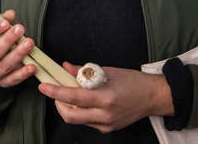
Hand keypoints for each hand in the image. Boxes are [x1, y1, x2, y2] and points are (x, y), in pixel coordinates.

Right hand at [0, 10, 35, 87]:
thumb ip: (0, 21)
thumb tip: (10, 15)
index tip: (5, 23)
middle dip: (7, 41)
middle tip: (20, 29)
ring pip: (4, 66)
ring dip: (18, 54)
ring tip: (29, 43)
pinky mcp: (2, 84)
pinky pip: (13, 79)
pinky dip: (23, 73)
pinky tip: (32, 66)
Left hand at [38, 63, 173, 133]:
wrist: (152, 97)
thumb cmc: (132, 81)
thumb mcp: (107, 71)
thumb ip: (84, 71)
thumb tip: (64, 67)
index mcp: (105, 98)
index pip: (74, 97)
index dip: (56, 92)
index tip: (44, 86)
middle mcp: (105, 115)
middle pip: (70, 116)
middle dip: (58, 104)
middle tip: (54, 91)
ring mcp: (106, 124)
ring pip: (78, 120)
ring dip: (69, 107)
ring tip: (70, 93)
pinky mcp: (108, 129)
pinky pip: (88, 121)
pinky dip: (81, 111)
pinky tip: (86, 101)